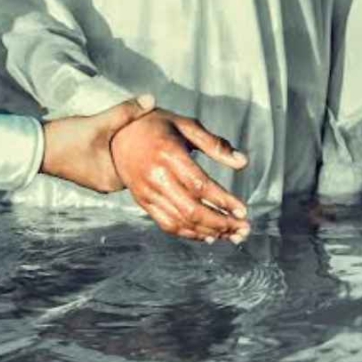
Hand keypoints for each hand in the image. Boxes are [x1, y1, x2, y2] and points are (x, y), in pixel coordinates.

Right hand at [39, 94, 153, 192]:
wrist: (33, 146)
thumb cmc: (65, 140)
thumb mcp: (99, 124)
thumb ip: (125, 112)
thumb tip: (151, 100)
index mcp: (113, 181)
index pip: (144, 168)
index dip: (152, 149)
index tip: (160, 131)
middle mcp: (107, 183)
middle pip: (134, 163)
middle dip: (142, 145)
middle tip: (153, 124)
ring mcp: (98, 176)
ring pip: (122, 158)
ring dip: (127, 144)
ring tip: (139, 124)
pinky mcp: (89, 167)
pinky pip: (111, 156)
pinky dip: (116, 145)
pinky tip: (120, 130)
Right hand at [109, 107, 250, 242]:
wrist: (119, 134)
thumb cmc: (158, 126)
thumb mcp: (187, 126)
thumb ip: (215, 144)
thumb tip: (243, 162)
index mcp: (169, 154)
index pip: (200, 185)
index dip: (223, 201)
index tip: (243, 210)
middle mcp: (156, 177)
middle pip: (191, 210)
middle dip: (221, 223)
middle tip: (243, 228)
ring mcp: (147, 192)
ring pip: (180, 222)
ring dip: (209, 232)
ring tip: (232, 235)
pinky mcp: (143, 202)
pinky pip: (167, 224)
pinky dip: (189, 234)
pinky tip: (208, 236)